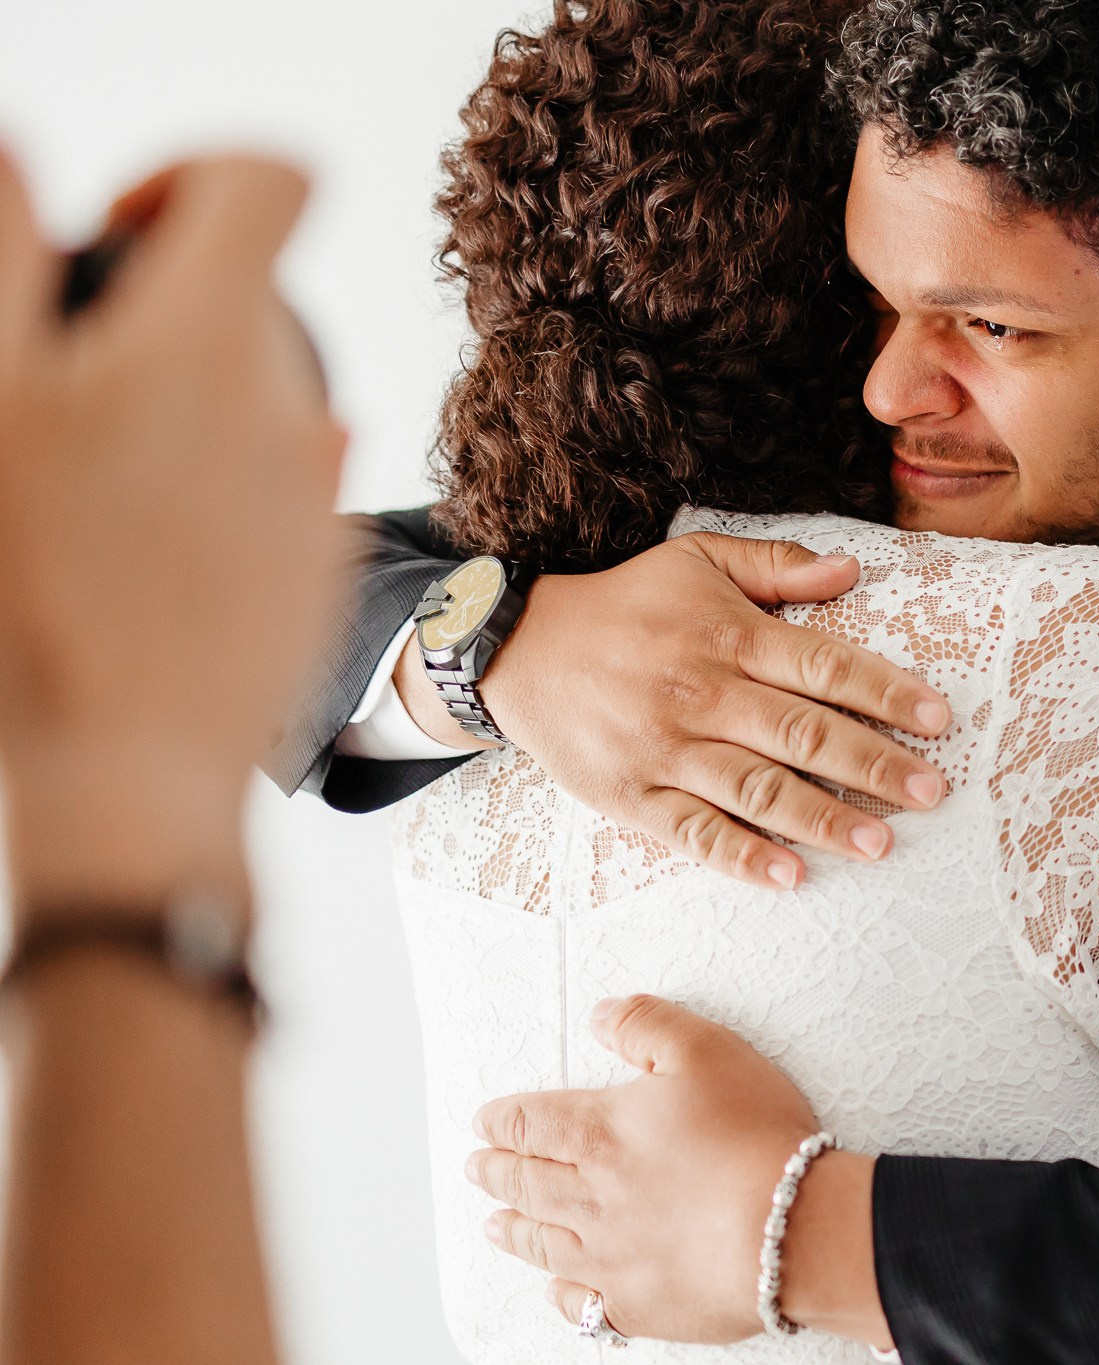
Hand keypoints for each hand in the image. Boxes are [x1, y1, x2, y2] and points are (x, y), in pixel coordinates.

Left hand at [0, 152, 347, 910]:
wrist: (111, 782)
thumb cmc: (220, 677)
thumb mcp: (307, 547)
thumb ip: (297, 445)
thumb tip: (310, 405)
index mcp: (180, 374)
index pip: (243, 188)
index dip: (267, 180)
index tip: (262, 211)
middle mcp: (48, 373)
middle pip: (4, 173)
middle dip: (73, 191)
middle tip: (112, 242)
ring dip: (9, 271)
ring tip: (56, 341)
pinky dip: (16, 391)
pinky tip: (51, 447)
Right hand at [406, 533, 953, 890]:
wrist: (515, 647)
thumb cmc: (624, 603)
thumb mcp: (695, 560)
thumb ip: (775, 565)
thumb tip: (851, 570)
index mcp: (727, 634)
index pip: (823, 664)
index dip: (884, 691)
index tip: (937, 718)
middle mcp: (701, 691)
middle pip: (801, 732)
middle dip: (873, 764)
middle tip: (932, 792)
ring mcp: (664, 748)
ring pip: (755, 788)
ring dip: (821, 818)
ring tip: (879, 843)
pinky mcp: (630, 795)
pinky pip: (692, 831)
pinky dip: (741, 855)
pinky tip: (789, 875)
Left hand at [468, 995, 890, 1349]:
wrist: (789, 1229)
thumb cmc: (755, 1135)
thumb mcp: (706, 1050)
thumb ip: (647, 1025)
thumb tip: (601, 1015)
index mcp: (603, 1134)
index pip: (532, 1123)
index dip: (503, 1121)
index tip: (485, 1122)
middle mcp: (592, 1198)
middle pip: (528, 1183)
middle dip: (498, 1171)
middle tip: (478, 1167)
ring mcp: (611, 1257)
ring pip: (544, 1243)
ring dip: (515, 1229)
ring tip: (495, 1223)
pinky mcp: (639, 1304)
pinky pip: (583, 1304)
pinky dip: (562, 1294)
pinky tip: (557, 1287)